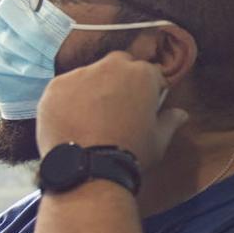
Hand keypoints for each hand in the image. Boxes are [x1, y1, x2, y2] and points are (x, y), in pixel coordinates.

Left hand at [36, 50, 188, 169]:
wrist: (88, 167)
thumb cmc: (130, 153)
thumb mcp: (159, 140)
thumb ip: (169, 121)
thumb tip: (180, 114)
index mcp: (141, 74)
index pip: (148, 72)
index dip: (148, 88)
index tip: (144, 103)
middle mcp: (108, 66)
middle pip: (117, 64)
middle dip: (119, 79)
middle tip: (117, 106)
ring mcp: (78, 75)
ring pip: (88, 75)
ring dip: (92, 88)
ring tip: (91, 117)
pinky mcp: (54, 87)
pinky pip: (64, 88)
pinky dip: (68, 99)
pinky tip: (71, 120)